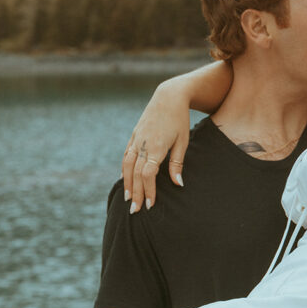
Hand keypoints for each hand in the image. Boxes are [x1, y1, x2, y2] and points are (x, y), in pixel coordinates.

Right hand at [122, 79, 190, 211]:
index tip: (150, 205)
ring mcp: (136, 139)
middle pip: (135, 174)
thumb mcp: (183, 141)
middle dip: (135, 193)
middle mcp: (143, 144)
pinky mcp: (134, 135)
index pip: (148, 174)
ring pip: (126, 165)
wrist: (169, 97)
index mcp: (156, 147)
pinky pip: (126, 155)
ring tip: (127, 198)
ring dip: (126, 183)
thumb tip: (177, 184)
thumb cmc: (180, 119)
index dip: (148, 191)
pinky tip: (124, 178)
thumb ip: (177, 163)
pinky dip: (124, 169)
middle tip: (135, 210)